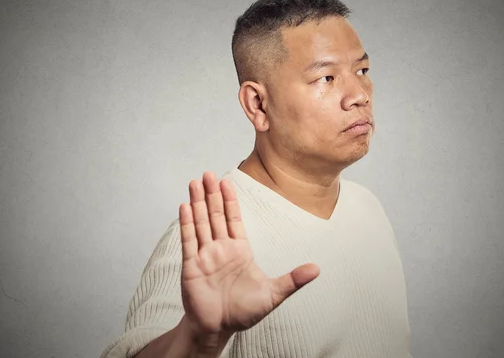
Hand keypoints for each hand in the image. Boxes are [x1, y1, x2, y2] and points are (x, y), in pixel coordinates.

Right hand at [179, 171, 319, 336]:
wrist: (219, 329)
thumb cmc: (244, 312)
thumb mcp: (273, 295)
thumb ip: (293, 280)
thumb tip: (317, 269)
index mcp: (239, 250)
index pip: (234, 219)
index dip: (230, 200)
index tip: (227, 181)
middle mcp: (221, 248)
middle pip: (215, 215)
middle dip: (212, 194)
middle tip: (208, 173)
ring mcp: (205, 255)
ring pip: (201, 223)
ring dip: (198, 202)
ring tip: (195, 182)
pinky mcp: (191, 265)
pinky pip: (189, 240)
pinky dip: (187, 223)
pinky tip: (186, 206)